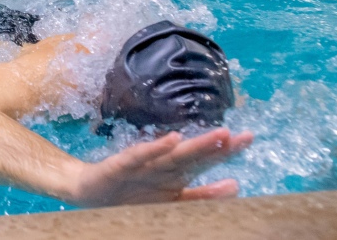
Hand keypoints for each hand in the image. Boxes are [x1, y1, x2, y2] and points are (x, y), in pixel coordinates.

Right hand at [68, 128, 252, 207]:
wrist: (87, 189)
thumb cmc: (131, 194)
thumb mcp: (171, 201)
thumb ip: (202, 196)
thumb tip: (236, 186)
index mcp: (176, 174)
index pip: (206, 160)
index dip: (227, 150)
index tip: (249, 138)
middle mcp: (164, 166)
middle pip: (196, 155)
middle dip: (220, 145)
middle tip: (246, 135)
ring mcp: (144, 165)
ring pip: (175, 155)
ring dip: (198, 145)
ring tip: (221, 135)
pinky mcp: (122, 165)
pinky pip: (141, 156)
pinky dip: (157, 148)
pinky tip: (173, 139)